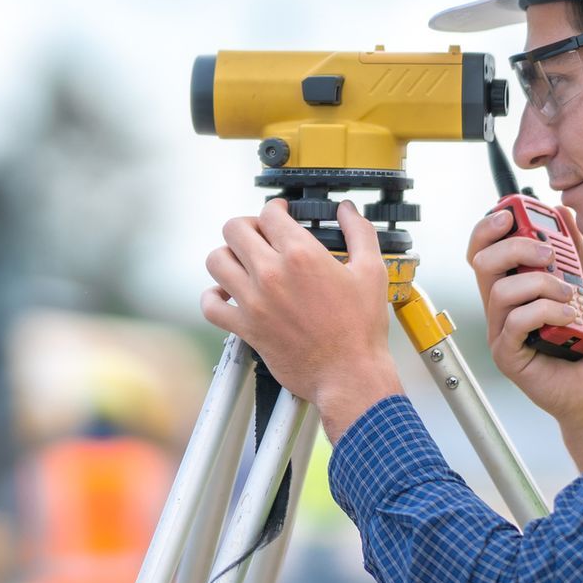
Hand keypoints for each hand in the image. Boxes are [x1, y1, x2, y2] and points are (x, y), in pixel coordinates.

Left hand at [201, 199, 402, 439]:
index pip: (269, 214)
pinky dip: (213, 297)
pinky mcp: (246, 328)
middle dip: (248, 226)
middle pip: (235, 229)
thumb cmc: (361, 328)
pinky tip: (227, 295)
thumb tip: (347, 210)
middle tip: (261, 235)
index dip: (275, 209)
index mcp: (301, 255)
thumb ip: (359, 233)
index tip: (280, 214)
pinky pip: (210, 306)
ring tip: (243, 262)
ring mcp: (254, 302)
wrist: (349, 374)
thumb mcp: (372, 272)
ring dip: (227, 255)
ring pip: (216, 261)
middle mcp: (271, 274)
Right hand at [467, 204, 582, 469]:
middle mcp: (501, 310)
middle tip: (547, 254)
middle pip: (482, 263)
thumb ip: (573, 252)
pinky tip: (570, 317)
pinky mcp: (508, 356)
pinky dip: (546, 311)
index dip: (489, 228)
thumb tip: (562, 213)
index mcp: (514, 289)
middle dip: (514, 247)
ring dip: (540, 284)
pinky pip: (515, 322)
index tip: (510, 212)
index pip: (484, 251)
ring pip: (500, 291)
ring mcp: (502, 333)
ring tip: (569, 297)